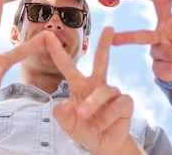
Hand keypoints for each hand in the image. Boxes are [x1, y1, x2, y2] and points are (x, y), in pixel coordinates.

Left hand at [47, 28, 133, 154]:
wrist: (103, 146)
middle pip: (101, 60)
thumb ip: (62, 114)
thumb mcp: (67, 124)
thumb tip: (66, 103)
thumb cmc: (84, 130)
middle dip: (105, 44)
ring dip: (93, 104)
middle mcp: (96, 84)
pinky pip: (118, 103)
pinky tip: (101, 126)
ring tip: (84, 117)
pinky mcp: (125, 103)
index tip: (47, 36)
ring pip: (104, 90)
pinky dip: (107, 116)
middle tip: (109, 29)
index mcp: (79, 85)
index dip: (56, 51)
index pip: (67, 65)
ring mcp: (112, 92)